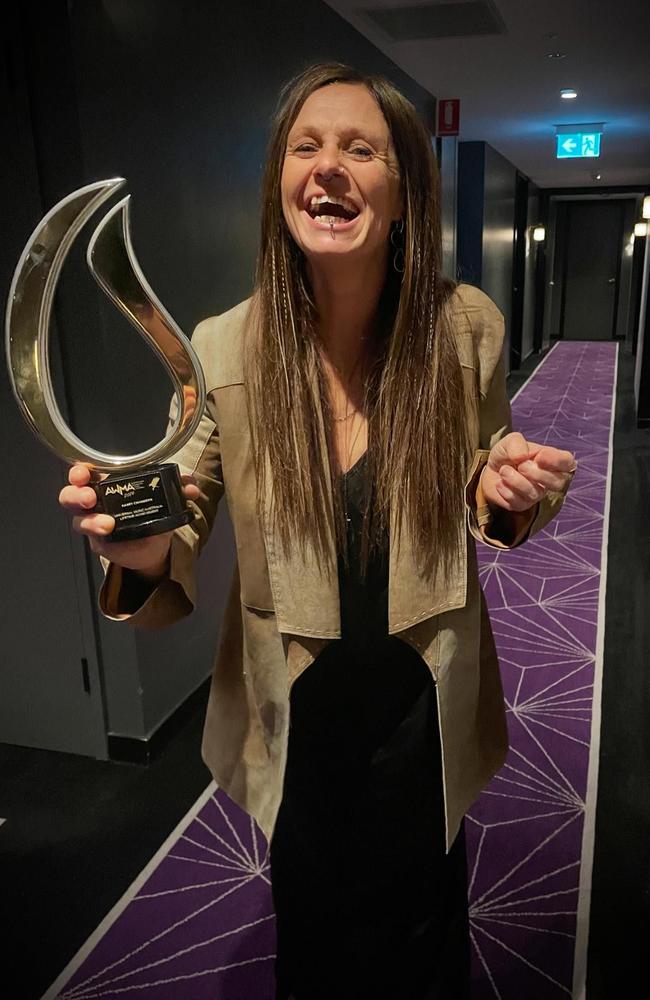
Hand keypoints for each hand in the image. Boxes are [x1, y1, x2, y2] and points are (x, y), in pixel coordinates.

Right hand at [59, 463, 199, 577]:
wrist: (154, 544)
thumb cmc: (152, 512)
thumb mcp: (165, 496)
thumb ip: (178, 487)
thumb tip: (190, 487)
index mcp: (106, 484)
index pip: (83, 474)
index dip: (78, 472)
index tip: (84, 472)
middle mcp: (95, 502)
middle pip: (70, 496)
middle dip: (75, 495)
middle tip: (90, 498)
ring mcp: (94, 524)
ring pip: (79, 521)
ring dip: (90, 521)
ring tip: (107, 524)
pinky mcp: (100, 544)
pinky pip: (95, 541)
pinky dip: (102, 538)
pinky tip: (112, 534)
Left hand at [480, 432, 575, 512]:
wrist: (490, 469)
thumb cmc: (507, 453)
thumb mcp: (510, 440)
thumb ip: (517, 443)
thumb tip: (522, 457)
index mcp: (551, 459)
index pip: (567, 462)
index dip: (556, 461)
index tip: (539, 457)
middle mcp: (549, 479)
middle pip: (558, 483)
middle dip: (537, 474)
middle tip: (521, 466)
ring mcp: (537, 493)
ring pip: (535, 494)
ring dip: (516, 481)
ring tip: (503, 470)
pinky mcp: (522, 505)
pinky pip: (518, 503)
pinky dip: (506, 491)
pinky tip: (500, 483)